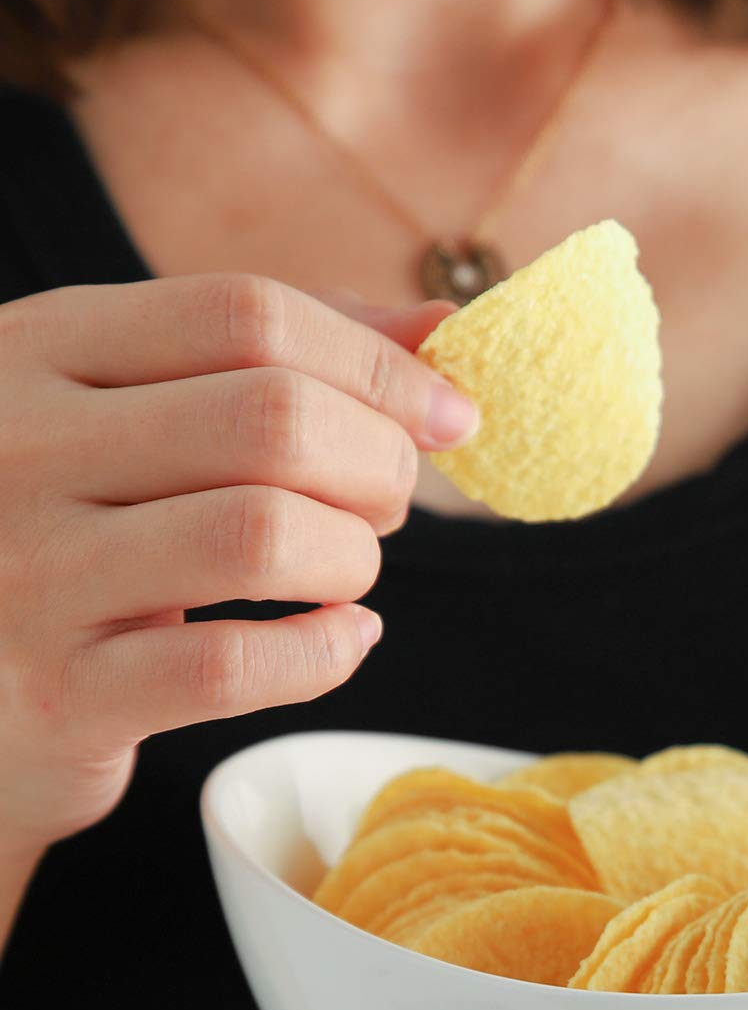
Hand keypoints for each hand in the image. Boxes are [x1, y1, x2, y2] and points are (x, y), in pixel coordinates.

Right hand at [0, 275, 475, 852]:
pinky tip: (340, 639)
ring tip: (345, 569)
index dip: (376, 364)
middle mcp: (18, 446)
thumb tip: (437, 329)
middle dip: (379, 464)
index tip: (443, 415)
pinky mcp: (62, 695)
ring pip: (264, 535)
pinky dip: (325, 652)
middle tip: (384, 504)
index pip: (244, 314)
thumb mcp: (130, 410)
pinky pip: (236, 665)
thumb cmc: (70, 528)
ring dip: (351, 556)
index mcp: (38, 348)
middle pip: (272, 419)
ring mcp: (30, 573)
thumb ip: (274, 358)